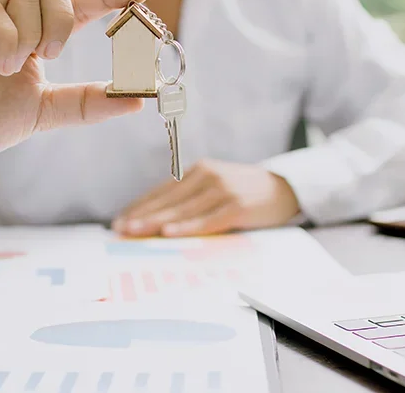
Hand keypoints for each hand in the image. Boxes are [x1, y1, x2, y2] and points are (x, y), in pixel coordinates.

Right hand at [0, 0, 149, 227]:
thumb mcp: (46, 113)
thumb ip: (87, 104)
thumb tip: (136, 99)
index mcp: (33, 35)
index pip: (75, 3)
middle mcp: (9, 20)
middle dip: (64, 13)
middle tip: (53, 55)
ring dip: (34, 28)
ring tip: (18, 66)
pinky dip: (6, 39)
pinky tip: (0, 67)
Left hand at [112, 159, 299, 237]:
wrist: (286, 189)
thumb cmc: (245, 193)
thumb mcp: (216, 188)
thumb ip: (191, 199)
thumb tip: (157, 222)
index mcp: (199, 171)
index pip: (162, 191)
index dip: (139, 206)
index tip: (118, 221)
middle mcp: (208, 176)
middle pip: (168, 200)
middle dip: (141, 216)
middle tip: (119, 229)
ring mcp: (223, 190)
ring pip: (182, 210)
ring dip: (156, 222)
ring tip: (134, 232)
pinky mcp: (238, 205)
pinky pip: (208, 220)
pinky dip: (187, 227)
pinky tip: (169, 233)